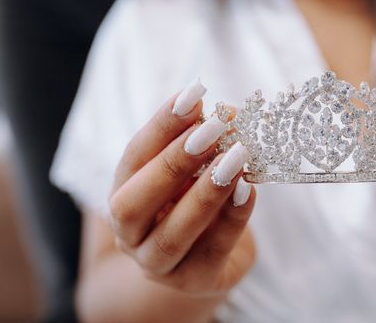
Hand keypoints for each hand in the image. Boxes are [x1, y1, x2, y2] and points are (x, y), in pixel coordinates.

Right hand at [108, 78, 255, 295]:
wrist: (209, 255)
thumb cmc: (196, 200)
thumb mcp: (195, 167)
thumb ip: (203, 142)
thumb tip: (227, 113)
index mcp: (125, 192)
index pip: (134, 156)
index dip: (163, 124)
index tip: (194, 94)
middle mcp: (130, 232)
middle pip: (135, 203)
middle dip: (175, 162)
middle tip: (213, 129)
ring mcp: (157, 264)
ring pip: (171, 235)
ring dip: (205, 193)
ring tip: (236, 159)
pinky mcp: (194, 281)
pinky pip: (212, 252)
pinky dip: (232, 218)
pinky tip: (250, 190)